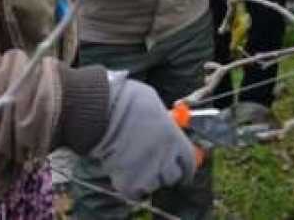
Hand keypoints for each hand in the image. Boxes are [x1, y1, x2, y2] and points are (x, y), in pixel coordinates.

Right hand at [87, 74, 196, 199]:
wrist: (104, 111)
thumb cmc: (127, 101)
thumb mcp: (156, 107)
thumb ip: (165, 126)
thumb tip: (166, 131)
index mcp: (175, 139)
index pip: (189, 164)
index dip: (183, 168)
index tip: (179, 170)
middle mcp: (165, 159)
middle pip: (171, 177)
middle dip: (162, 173)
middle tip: (149, 163)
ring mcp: (148, 173)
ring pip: (152, 186)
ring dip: (145, 179)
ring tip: (132, 163)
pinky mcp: (129, 183)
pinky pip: (134, 192)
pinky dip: (128, 185)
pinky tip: (121, 170)